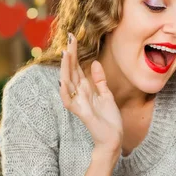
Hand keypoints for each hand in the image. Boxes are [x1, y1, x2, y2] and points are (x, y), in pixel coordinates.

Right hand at [60, 34, 122, 157]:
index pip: (77, 68)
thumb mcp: (107, 95)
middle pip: (71, 71)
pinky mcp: (81, 113)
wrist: (113, 139)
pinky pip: (68, 100)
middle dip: (70, 54)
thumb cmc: (109, 120)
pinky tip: (62, 79)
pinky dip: (65, 90)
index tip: (73, 37)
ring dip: (66, 68)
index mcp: (85, 90)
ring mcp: (78, 103)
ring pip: (67, 82)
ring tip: (66, 52)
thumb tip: (93, 63)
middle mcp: (79, 95)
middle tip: (70, 37)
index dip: (74, 53)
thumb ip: (99, 80)